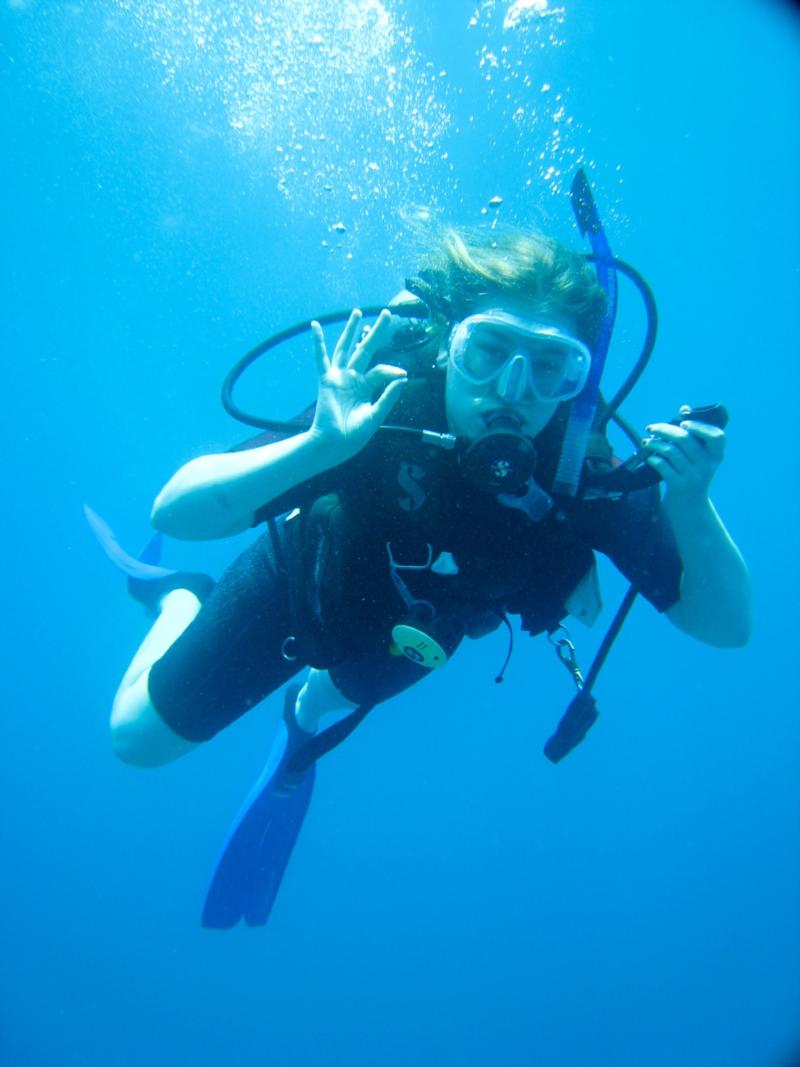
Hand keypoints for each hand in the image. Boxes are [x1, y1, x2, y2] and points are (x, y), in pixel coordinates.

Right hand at [308, 308, 407, 459]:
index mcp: (365, 387)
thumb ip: (389, 396)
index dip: (392, 371)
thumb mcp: (376, 415)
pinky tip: (314, 326)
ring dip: (351, 330)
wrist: (335, 444)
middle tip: (388, 314)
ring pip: (346, 348)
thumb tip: (403, 377)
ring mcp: (339, 377)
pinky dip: (317, 343)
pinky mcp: (327, 380)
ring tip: (358, 312)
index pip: (381, 370)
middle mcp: (352, 378)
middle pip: (366, 350)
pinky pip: (320, 358)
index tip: (402, 375)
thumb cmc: (354, 435)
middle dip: (377, 332)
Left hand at [642, 418, 725, 505]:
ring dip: (654, 444)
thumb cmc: (693, 474)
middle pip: (685, 439)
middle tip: (651, 427)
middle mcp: (707, 466)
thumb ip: (694, 434)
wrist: (690, 506)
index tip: (683, 422)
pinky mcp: (680, 486)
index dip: (700, 427)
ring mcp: (694, 477)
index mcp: (716, 456)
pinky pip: (663, 466)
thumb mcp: (699, 457)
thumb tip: (685, 407)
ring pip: (671, 451)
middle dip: (664, 430)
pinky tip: (649, 456)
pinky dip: (653, 458)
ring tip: (646, 441)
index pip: (717, 437)